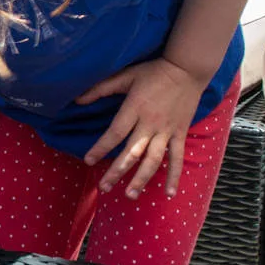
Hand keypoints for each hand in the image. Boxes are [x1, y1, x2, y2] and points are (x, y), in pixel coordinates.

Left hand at [77, 57, 204, 197]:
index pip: (114, 133)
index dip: (100, 148)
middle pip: (132, 152)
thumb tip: (77, 100)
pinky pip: (177, 158)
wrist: (186, 69)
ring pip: (153, 159)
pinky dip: (175, 176)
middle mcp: (150, 123)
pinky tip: (170, 193)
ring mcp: (167, 130)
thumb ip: (101, 88)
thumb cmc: (153, 71)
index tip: (88, 161)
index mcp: (134, 108)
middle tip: (104, 187)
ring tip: (130, 195)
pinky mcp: (180, 133)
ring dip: (141, 179)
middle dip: (117, 171)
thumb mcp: (125, 76)